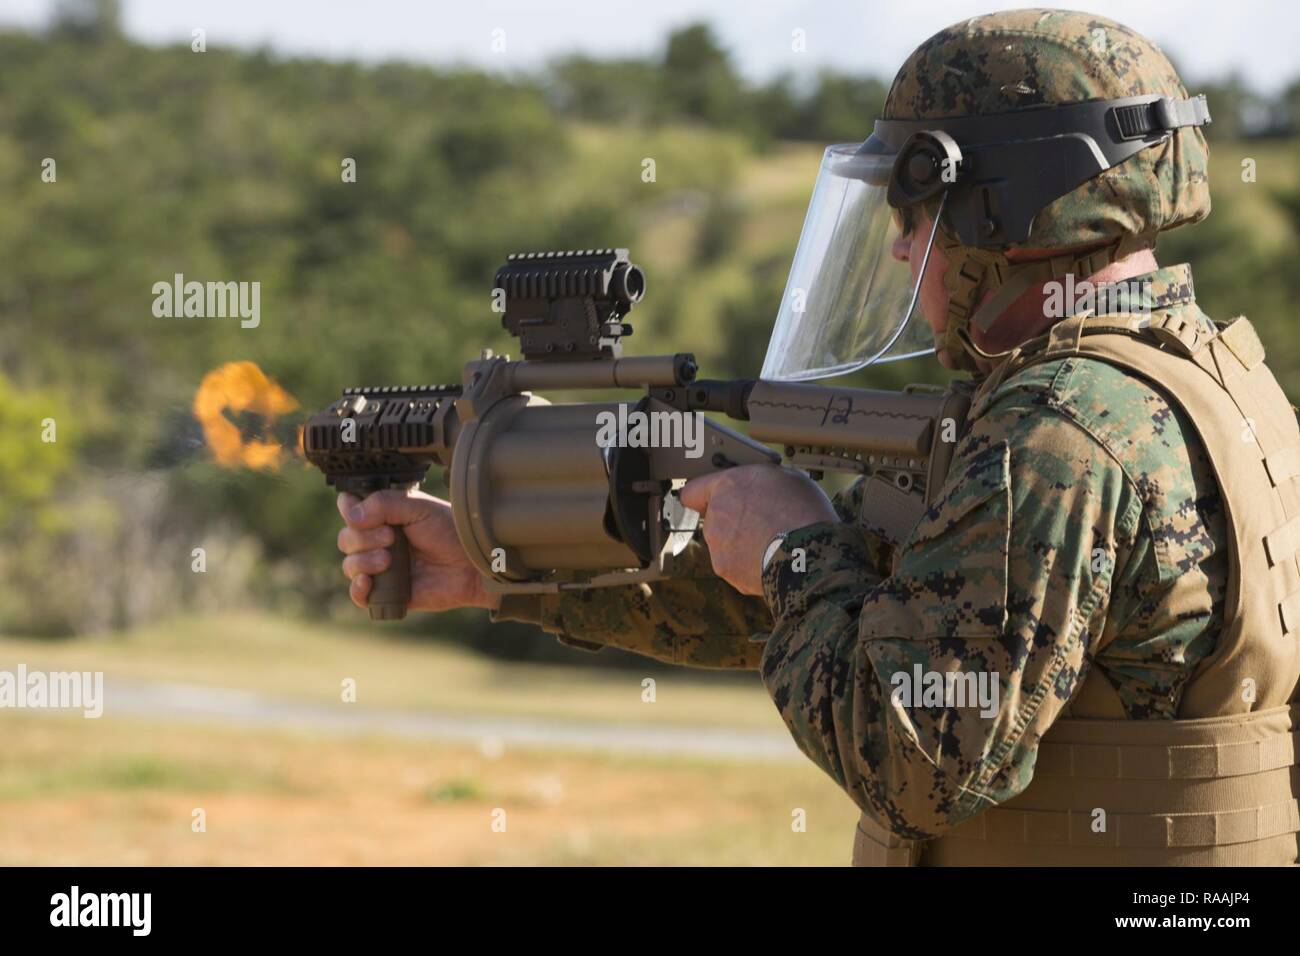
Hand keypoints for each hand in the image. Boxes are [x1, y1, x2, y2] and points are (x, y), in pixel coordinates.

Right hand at [336, 490, 497, 612]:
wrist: (471, 564)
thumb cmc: (451, 532)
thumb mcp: (418, 507)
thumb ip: (384, 503)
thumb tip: (351, 515)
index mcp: (384, 517)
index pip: (349, 510)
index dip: (350, 511)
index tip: (363, 515)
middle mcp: (378, 541)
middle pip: (346, 539)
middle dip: (363, 538)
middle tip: (391, 537)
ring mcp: (381, 567)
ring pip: (350, 565)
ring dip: (363, 561)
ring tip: (388, 559)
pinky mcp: (387, 592)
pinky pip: (359, 596)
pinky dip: (358, 589)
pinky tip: (369, 582)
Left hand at [679, 465, 837, 596]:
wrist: (810, 553)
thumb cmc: (804, 513)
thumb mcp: (788, 477)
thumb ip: (762, 480)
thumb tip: (764, 485)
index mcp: (727, 486)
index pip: (693, 491)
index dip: (703, 495)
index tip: (709, 499)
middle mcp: (716, 515)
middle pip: (714, 519)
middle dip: (732, 521)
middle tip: (760, 522)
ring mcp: (718, 545)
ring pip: (724, 543)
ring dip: (740, 544)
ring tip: (770, 543)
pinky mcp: (726, 570)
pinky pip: (734, 565)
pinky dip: (747, 565)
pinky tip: (770, 559)